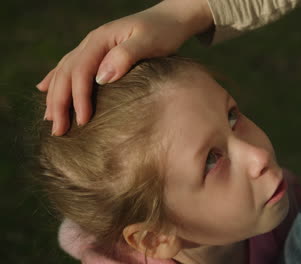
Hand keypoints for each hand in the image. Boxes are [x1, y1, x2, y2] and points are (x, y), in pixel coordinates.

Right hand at [37, 0, 212, 135]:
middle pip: (66, 73)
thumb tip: (101, 78)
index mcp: (100, 40)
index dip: (79, 98)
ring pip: (64, 71)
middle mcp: (91, 43)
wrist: (171, 19)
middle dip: (59, 103)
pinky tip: (44, 89)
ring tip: (49, 119)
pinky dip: (55, 79)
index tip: (82, 121)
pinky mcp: (98, 53)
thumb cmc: (164, 31)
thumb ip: (125, 56)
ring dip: (54, 96)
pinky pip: (70, 66)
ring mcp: (93, 47)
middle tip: (57, 130)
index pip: (81, 72)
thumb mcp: (148, 42)